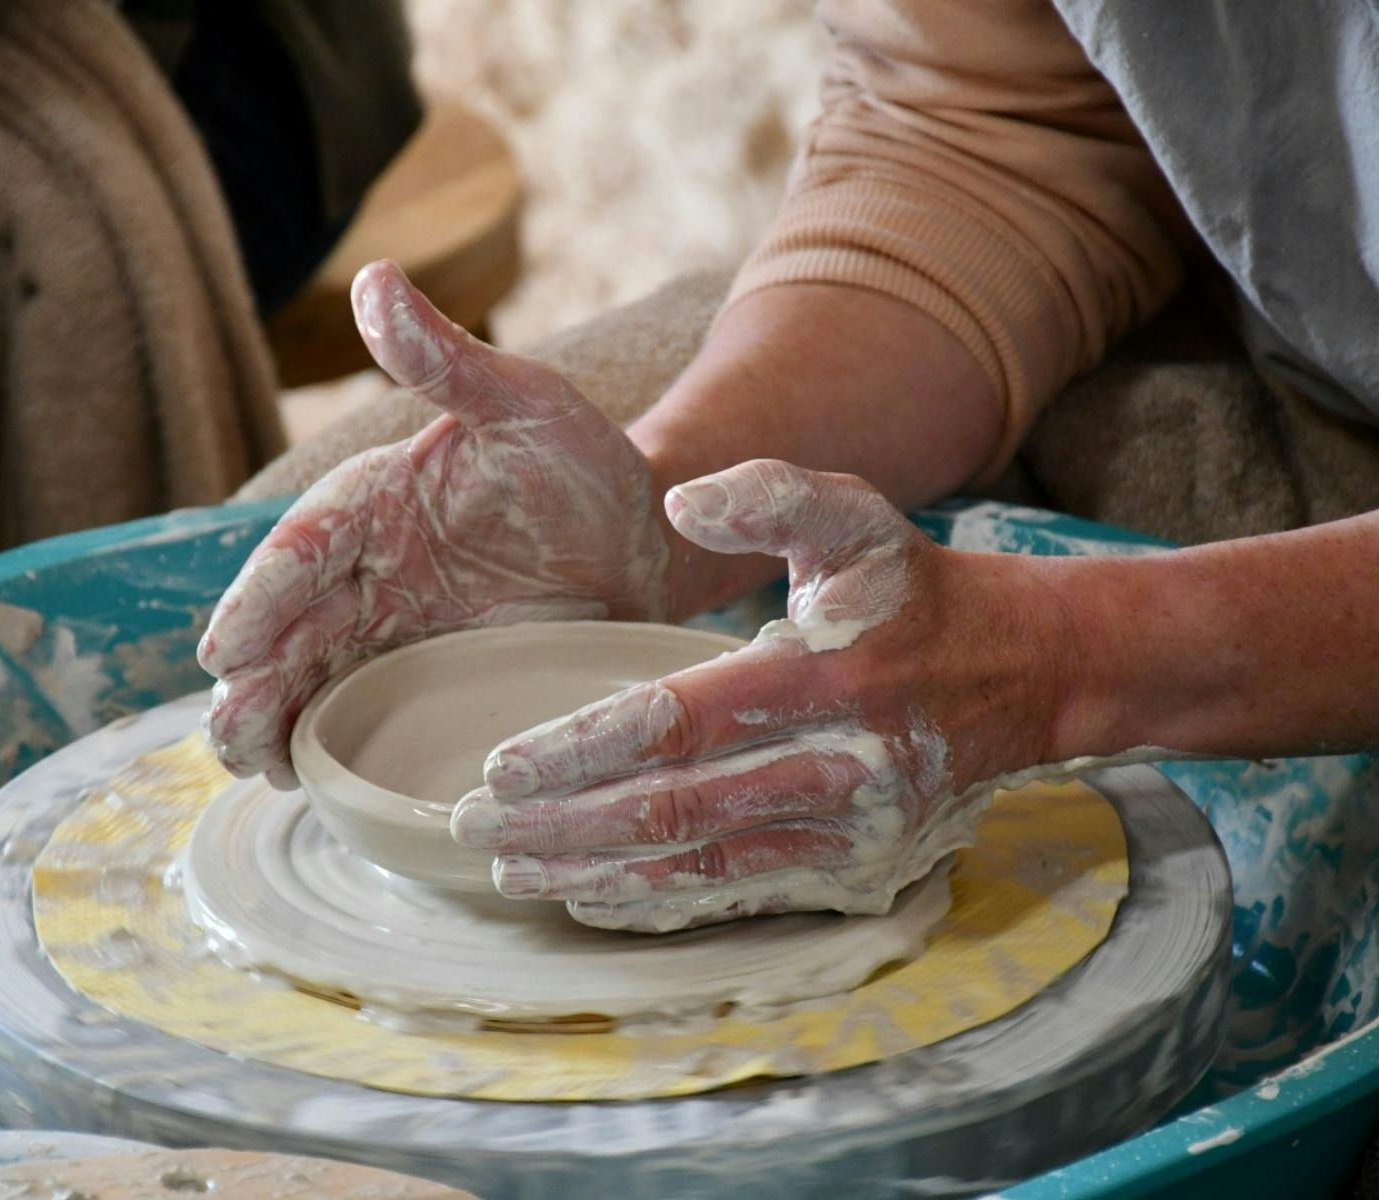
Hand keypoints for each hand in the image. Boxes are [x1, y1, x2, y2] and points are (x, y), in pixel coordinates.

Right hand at [199, 261, 670, 786]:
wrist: (640, 538)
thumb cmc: (582, 461)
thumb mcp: (526, 404)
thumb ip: (449, 359)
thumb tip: (376, 279)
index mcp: (379, 497)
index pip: (307, 544)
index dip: (263, 596)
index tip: (226, 648)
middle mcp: (369, 565)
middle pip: (291, 623)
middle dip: (252, 677)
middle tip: (227, 729)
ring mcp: (392, 625)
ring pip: (311, 674)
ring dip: (272, 719)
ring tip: (248, 764)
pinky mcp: (421, 674)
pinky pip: (358, 711)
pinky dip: (323, 742)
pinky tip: (299, 780)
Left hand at [450, 459, 1065, 930]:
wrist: (1028, 673)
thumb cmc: (917, 591)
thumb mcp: (858, 518)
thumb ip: (771, 495)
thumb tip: (679, 507)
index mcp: (826, 672)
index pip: (680, 721)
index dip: (584, 749)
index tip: (502, 768)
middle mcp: (841, 764)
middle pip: (677, 808)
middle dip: (566, 825)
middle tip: (476, 831)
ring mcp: (853, 832)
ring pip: (703, 865)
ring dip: (599, 873)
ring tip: (514, 872)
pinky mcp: (858, 871)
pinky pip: (742, 895)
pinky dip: (662, 900)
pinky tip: (595, 898)